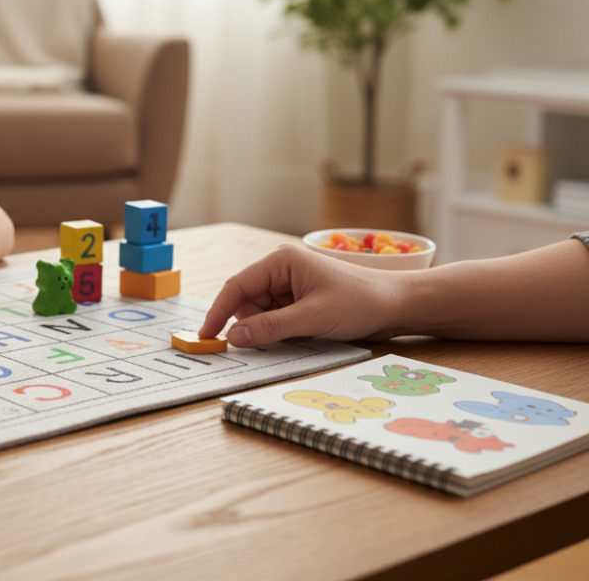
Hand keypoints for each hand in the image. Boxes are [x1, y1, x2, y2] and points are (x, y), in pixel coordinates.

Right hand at [199, 243, 403, 346]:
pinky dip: (280, 330)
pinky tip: (303, 332)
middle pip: (245, 301)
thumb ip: (270, 328)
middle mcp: (280, 268)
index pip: (236, 286)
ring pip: (259, 312)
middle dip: (252, 324)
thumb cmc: (360, 302)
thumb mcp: (312, 318)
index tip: (205, 336)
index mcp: (280, 261)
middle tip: (270, 342)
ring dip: (269, 328)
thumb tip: (233, 338)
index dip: (218, 312)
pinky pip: (274, 317)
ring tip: (301, 332)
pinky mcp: (297, 298)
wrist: (397, 305)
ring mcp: (289, 283)